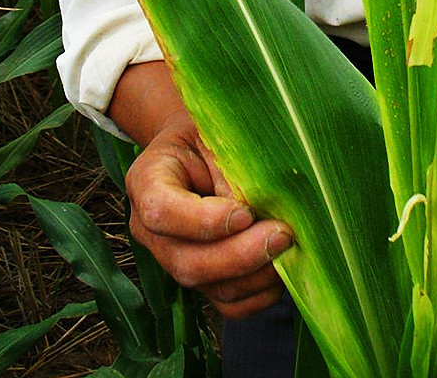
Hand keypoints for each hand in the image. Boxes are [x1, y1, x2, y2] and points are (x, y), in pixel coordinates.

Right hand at [124, 109, 293, 318]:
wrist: (200, 146)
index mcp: (147, 181)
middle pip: (186, 262)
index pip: (160, 211)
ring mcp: (175, 259)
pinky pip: (228, 304)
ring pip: (210, 288)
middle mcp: (153, 230)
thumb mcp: (214, 132)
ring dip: (256, 275)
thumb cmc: (208, 132)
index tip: (244, 212)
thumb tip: (259, 209)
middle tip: (282, 235)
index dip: (203, 221)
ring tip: (289, 248)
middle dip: (240, 255)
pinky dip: (260, 294)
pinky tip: (283, 268)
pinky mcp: (202, 279)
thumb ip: (230, 166)